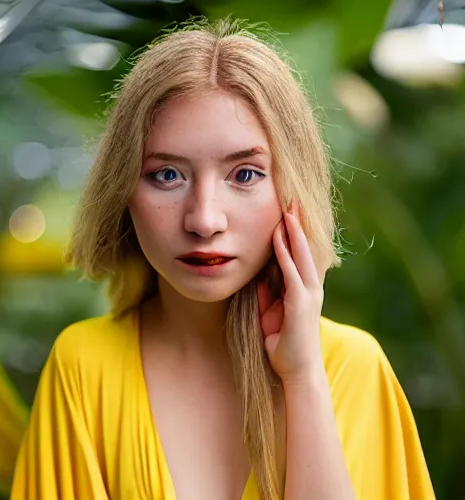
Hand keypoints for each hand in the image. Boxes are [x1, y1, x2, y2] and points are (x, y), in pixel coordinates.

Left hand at [257, 212, 324, 384]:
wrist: (297, 371)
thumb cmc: (284, 343)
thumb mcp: (270, 313)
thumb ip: (267, 294)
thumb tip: (258, 278)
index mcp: (305, 289)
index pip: (301, 255)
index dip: (295, 233)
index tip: (287, 213)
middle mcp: (312, 287)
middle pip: (306, 249)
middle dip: (298, 224)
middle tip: (292, 200)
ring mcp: (308, 294)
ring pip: (302, 256)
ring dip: (294, 232)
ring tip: (288, 210)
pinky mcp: (301, 303)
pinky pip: (292, 272)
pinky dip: (285, 253)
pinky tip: (279, 237)